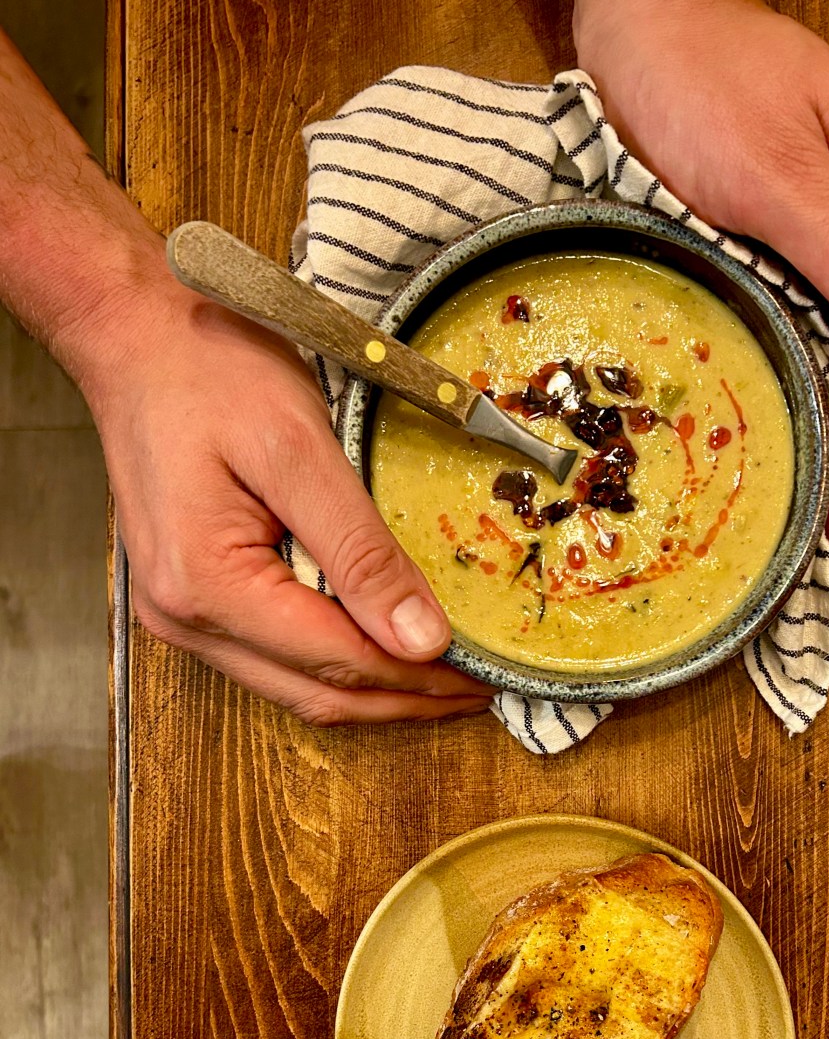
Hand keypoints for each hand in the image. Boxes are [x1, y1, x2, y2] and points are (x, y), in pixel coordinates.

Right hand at [82, 266, 493, 725]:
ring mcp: (183, 616)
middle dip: (404, 699)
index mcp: (206, 585)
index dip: (418, 676)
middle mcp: (186, 619)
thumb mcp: (299, 450)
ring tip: (443, 678)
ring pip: (297, 688)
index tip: (482, 674)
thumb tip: (422, 639)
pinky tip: (382, 646)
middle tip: (478, 689)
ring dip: (374, 690)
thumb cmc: (208, 372)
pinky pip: (276, 658)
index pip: (337, 662)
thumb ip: (361, 552)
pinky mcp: (192, 601)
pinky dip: (338, 663)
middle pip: (317, 694)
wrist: (135, 339)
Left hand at [573, 0, 828, 533]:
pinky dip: (778, 361)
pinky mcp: (773, 225)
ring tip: (780, 477)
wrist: (640, 16)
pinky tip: (754, 400)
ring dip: (811, 405)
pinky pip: (790, 309)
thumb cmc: (701, 78)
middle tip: (804, 510)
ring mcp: (821, 221)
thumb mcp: (774, 172)